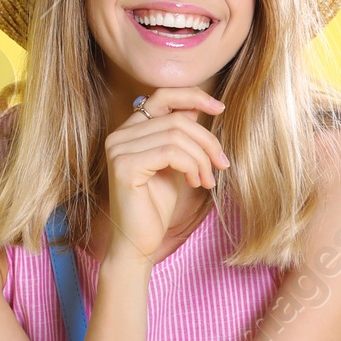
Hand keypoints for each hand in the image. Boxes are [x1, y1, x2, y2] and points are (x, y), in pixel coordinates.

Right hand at [103, 87, 228, 261]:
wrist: (138, 243)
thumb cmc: (156, 206)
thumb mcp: (175, 163)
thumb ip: (180, 135)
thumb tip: (199, 106)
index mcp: (130, 130)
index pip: (163, 96)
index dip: (193, 96)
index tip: (220, 108)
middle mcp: (119, 135)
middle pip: (177, 118)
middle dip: (207, 141)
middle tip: (222, 164)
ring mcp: (118, 149)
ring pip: (176, 135)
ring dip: (202, 158)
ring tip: (207, 180)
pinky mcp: (124, 166)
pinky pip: (170, 152)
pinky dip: (191, 166)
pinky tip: (195, 183)